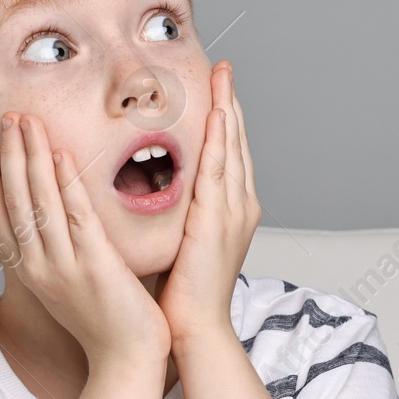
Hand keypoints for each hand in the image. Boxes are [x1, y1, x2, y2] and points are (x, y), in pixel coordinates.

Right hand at [0, 111, 169, 369]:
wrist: (127, 360)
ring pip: (40, 203)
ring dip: (32, 158)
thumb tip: (54, 219)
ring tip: (26, 122)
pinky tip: (61, 156)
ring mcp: (65, 266)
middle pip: (15, 201)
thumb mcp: (67, 285)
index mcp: (30, 271)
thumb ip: (58, 252)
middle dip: (9, 156)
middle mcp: (39, 267)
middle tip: (7, 117)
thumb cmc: (104, 321)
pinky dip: (66, 185)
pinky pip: (77, 218)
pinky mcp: (95, 266)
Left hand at [160, 61, 260, 346]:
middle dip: (232, 104)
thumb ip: (180, 215)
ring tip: (223, 77)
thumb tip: (159, 194)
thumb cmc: (185, 295)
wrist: (197, 330)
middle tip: (226, 69)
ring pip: (232, 150)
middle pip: (236, 144)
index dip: (226, 120)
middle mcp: (239, 207)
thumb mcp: (184, 244)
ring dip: (228, 110)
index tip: (219, 90)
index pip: (229, 155)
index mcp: (232, 212)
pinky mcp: (217, 222)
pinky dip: (219, 140)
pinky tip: (217, 114)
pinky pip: (218, 171)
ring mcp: (233, 214)